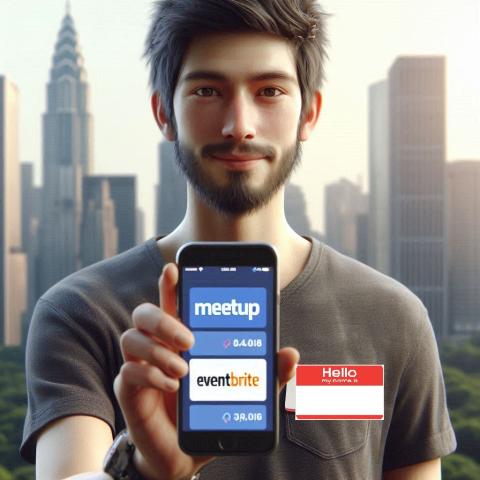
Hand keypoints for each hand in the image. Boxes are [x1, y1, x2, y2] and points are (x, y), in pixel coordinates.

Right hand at [114, 262, 298, 479]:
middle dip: (163, 318)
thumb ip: (267, 374)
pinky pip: (128, 372)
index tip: (175, 268)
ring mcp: (140, 367)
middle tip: (189, 339)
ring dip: (158, 351)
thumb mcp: (244, 392)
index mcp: (181, 337)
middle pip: (144, 313)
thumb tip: (291, 354)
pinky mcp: (129, 391)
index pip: (172, 301)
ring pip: (131, 337)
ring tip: (184, 371)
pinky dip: (150, 376)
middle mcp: (156, 346)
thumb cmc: (209, 412)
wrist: (185, 452)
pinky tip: (173, 387)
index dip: (171, 284)